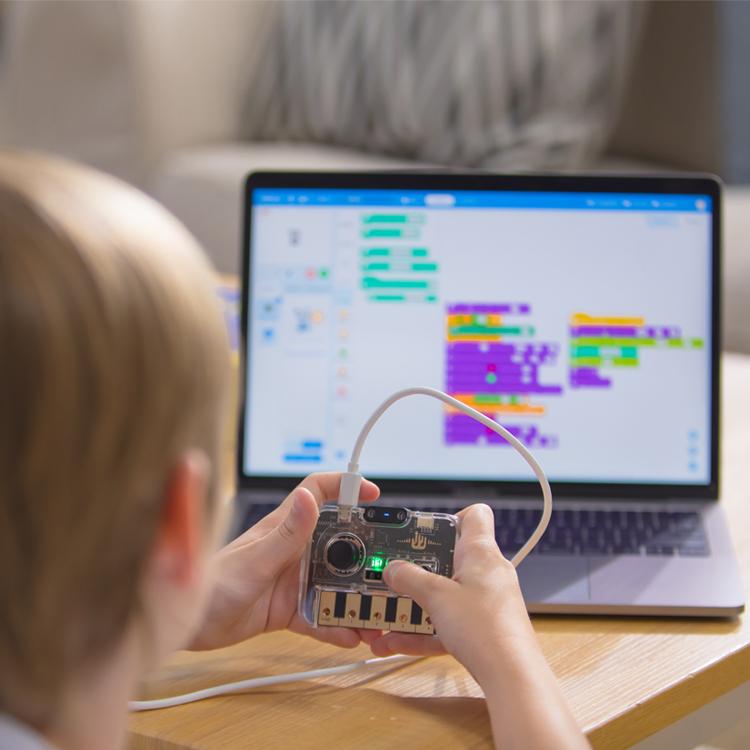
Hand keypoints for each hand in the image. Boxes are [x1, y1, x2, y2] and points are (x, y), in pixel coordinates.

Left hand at [189, 472, 380, 650]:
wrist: (187, 626)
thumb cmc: (210, 583)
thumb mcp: (255, 560)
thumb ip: (285, 534)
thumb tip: (308, 499)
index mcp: (283, 528)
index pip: (318, 492)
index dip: (345, 485)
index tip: (371, 493)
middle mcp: (292, 550)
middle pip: (338, 540)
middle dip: (363, 550)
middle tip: (386, 564)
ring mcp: (292, 579)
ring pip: (333, 581)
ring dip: (353, 596)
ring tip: (375, 611)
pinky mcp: (288, 609)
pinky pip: (320, 616)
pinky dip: (335, 627)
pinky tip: (350, 637)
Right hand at [369, 503, 536, 685]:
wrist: (511, 676)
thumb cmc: (486, 629)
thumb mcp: (436, 597)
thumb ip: (410, 578)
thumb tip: (394, 568)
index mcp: (481, 552)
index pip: (475, 515)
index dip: (449, 517)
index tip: (422, 531)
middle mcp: (488, 572)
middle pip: (450, 559)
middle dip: (419, 569)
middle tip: (395, 573)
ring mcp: (487, 601)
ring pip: (446, 595)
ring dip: (415, 605)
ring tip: (386, 614)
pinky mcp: (484, 627)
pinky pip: (448, 622)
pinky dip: (424, 629)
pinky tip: (396, 642)